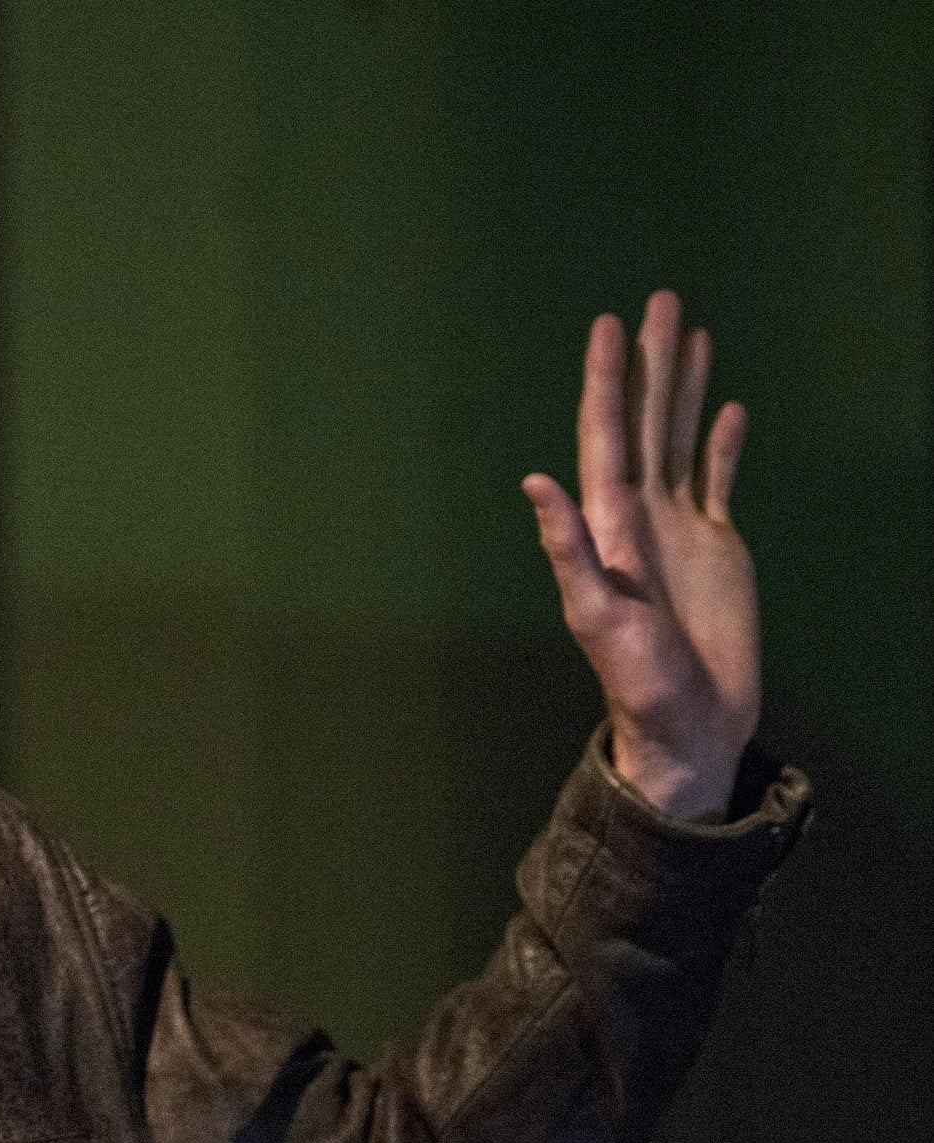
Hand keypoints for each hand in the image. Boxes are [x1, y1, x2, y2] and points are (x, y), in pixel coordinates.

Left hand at [522, 290, 758, 820]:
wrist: (688, 720)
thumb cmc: (636, 678)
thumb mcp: (598, 615)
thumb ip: (569, 549)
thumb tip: (537, 482)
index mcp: (608, 523)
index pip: (605, 434)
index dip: (606, 381)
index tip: (608, 326)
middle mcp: (640, 512)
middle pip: (645, 419)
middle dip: (650, 362)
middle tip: (659, 299)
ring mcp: (678, 525)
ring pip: (679, 437)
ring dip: (683, 386)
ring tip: (692, 331)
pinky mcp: (716, 544)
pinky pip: (717, 478)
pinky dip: (722, 442)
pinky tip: (727, 407)